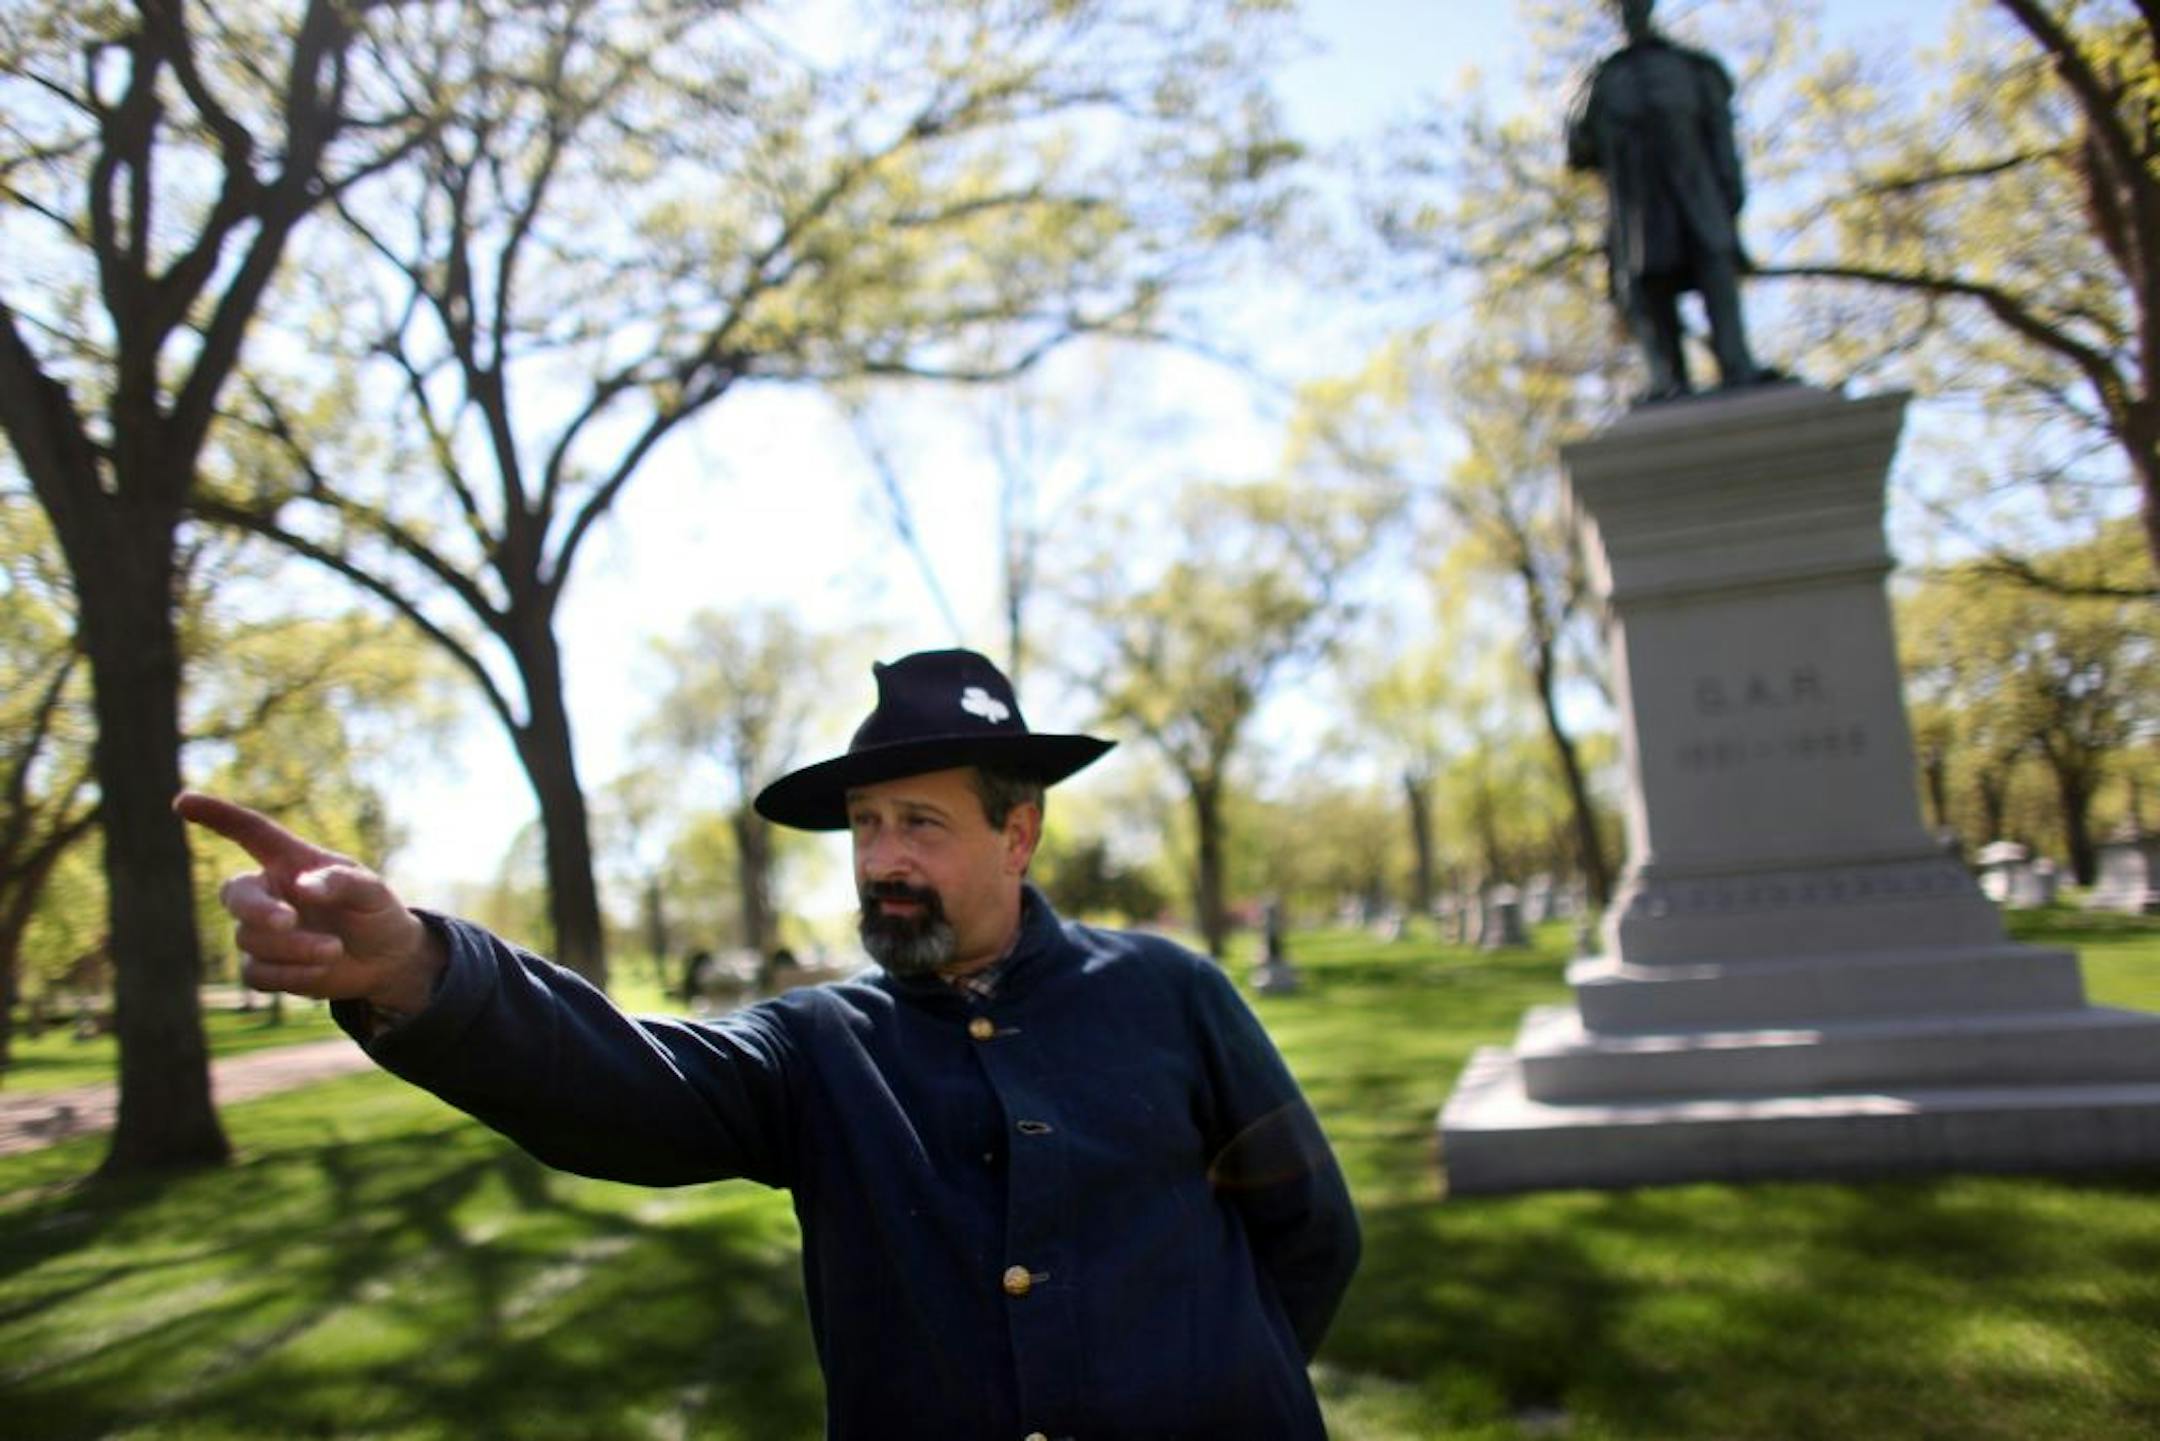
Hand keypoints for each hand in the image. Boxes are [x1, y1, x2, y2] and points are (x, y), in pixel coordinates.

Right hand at [173, 792, 445, 1012]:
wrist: (385, 959)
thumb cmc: (375, 911)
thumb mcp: (372, 891)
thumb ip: (341, 882)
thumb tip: (302, 886)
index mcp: (290, 861)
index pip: (249, 832)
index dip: (216, 816)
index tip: (183, 802)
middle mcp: (268, 892)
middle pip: (236, 895)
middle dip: (258, 909)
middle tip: (287, 921)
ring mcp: (261, 931)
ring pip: (251, 940)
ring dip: (294, 948)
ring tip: (335, 949)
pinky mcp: (263, 967)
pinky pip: (257, 973)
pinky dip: (290, 975)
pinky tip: (321, 970)